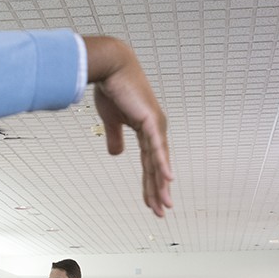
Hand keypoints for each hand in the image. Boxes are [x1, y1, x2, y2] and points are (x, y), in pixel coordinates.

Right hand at [84, 36, 172, 216]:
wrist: (110, 66)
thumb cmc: (111, 87)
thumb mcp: (111, 120)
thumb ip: (115, 137)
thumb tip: (116, 155)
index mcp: (146, 130)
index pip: (149, 163)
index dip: (150, 184)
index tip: (150, 202)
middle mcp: (155, 129)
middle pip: (157, 167)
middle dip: (158, 191)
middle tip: (161, 212)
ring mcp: (155, 125)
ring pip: (158, 162)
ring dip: (161, 185)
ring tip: (164, 205)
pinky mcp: (149, 120)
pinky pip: (156, 147)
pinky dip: (162, 164)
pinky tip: (168, 180)